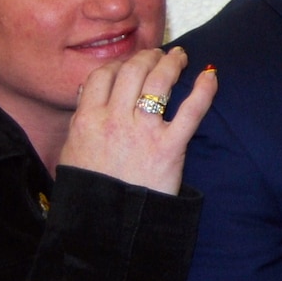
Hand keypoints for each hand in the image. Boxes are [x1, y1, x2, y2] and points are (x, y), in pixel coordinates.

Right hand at [59, 47, 216, 194]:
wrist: (108, 225)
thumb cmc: (91, 192)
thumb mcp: (71, 153)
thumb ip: (79, 122)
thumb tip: (86, 95)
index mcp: (87, 120)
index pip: (103, 75)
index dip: (120, 63)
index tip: (130, 63)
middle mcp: (114, 120)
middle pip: (132, 72)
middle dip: (147, 57)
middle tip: (158, 55)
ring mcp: (143, 132)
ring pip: (158, 82)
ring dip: (171, 63)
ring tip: (180, 57)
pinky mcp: (169, 148)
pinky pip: (190, 110)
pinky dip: (203, 89)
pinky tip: (210, 75)